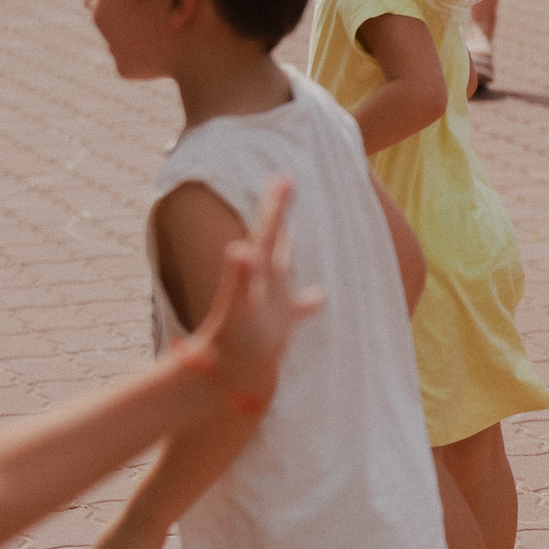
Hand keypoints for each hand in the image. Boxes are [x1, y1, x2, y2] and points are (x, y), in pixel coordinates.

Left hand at [191, 177, 318, 409]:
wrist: (225, 371)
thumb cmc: (232, 340)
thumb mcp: (238, 306)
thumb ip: (241, 277)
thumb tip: (239, 248)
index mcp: (258, 270)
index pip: (268, 229)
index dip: (276, 204)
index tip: (283, 177)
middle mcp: (266, 280)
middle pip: (273, 238)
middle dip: (279, 212)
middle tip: (286, 183)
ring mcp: (274, 299)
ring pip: (284, 266)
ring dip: (289, 249)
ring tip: (294, 233)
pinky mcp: (283, 321)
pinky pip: (301, 305)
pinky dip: (312, 300)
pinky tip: (322, 297)